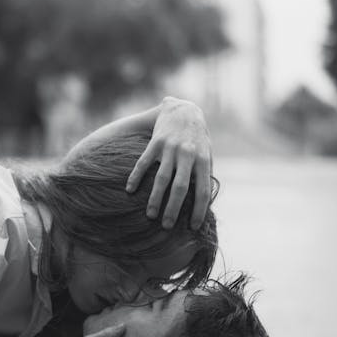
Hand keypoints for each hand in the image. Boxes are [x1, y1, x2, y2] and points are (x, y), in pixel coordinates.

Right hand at [125, 97, 211, 228]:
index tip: (192, 226)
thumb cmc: (197, 138)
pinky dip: (136, 177)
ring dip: (155, 199)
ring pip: (161, 179)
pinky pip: (144, 163)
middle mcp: (187, 155)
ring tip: (150, 215)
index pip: (202, 190)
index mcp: (203, 160)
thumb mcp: (207, 153)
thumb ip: (204, 174)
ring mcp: (170, 149)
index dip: (198, 210)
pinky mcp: (155, 143)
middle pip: (180, 188)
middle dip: (173, 209)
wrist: (184, 110)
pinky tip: (130, 190)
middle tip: (167, 226)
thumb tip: (203, 202)